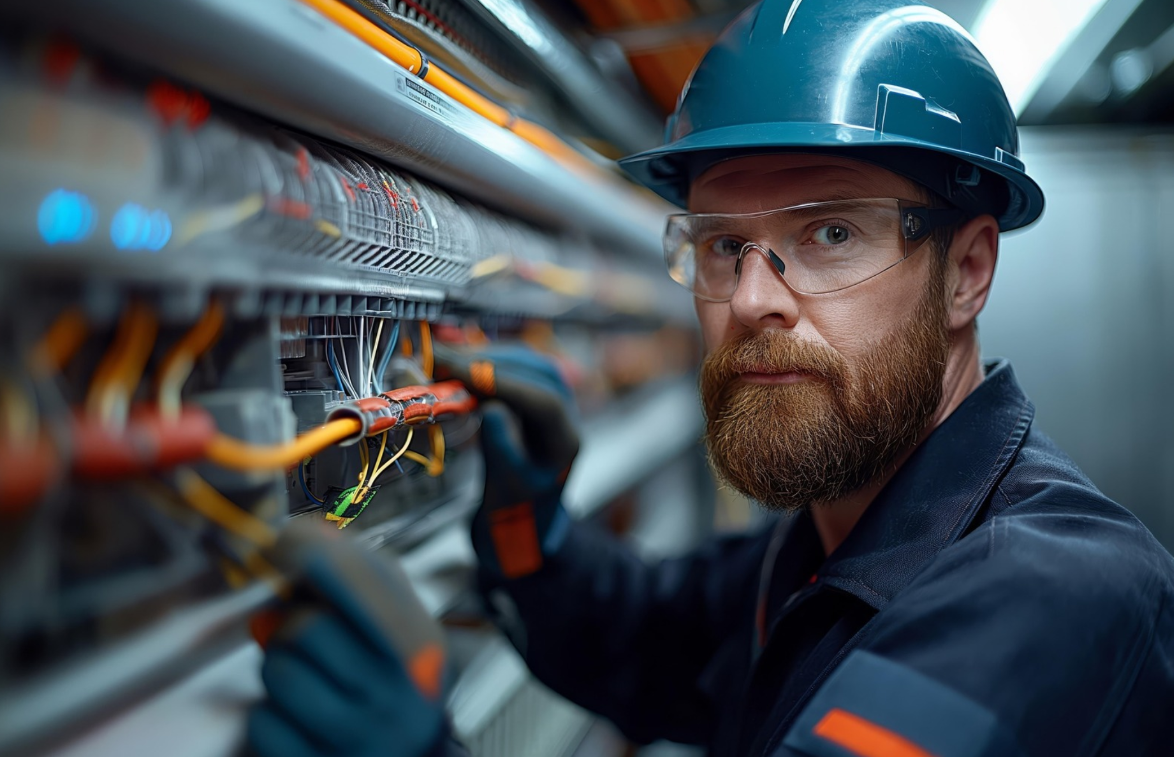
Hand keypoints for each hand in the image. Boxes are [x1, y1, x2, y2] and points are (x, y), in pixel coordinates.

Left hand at [247, 519, 446, 756]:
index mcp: (418, 640)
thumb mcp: (397, 618)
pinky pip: (263, 723)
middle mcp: (396, 689)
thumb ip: (354, 575)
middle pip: (307, 629)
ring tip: (305, 675)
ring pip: (280, 674)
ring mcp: (359, 734)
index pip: (363, 580)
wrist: (408, 750)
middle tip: (303, 634)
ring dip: (279, 668)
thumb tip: (289, 542)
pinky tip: (297, 715)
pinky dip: (269, 714)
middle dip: (292, 625)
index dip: (313, 554)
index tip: (285, 542)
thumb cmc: (390, 674)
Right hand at [436, 344, 578, 578]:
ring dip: (482, 358)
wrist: (524, 508)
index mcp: (566, 440)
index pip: (543, 402)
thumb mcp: (507, 484)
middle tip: (442, 362)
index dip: (503, 384)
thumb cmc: (517, 502)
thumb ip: (503, 447)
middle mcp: (566, 410)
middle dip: (486, 364)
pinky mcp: (532, 388)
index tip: (464, 374)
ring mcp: (552, 395)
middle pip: (532, 372)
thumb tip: (492, 407)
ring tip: (442, 362)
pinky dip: (483, 361)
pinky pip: (511, 366)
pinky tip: (455, 363)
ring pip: (521, 362)